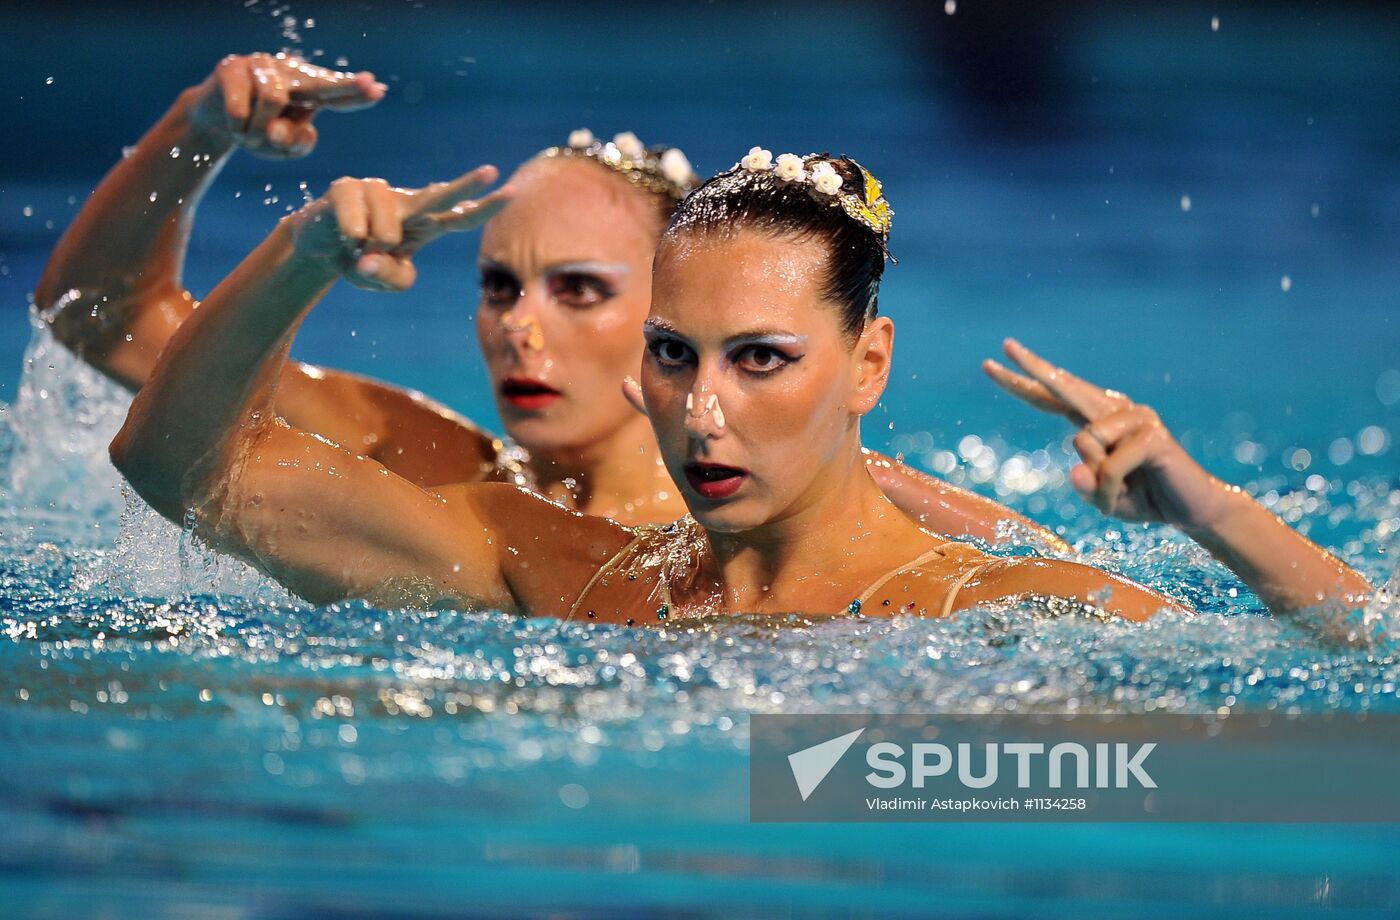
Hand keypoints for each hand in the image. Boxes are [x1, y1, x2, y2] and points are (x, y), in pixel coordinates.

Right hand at [192, 53, 385, 157]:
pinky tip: (234, 123)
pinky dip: (238, 126)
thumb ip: (297, 144)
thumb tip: (288, 129)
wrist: (213, 116)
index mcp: (310, 92)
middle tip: (369, 85)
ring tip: (249, 135)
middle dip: (346, 86)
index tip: (379, 90)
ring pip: (273, 101)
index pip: (337, 95)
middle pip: (321, 82)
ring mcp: (262, 65)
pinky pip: (241, 105)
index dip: (356, 94)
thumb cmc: (257, 130)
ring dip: (259, 130)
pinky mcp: (233, 66)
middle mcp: (291, 73)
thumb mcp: (281, 148)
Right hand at [288, 167, 511, 290]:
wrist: (321, 248)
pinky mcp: (347, 187)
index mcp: (426, 225)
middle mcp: (408, 205)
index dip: (483, 207)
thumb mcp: (381, 281)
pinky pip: (356, 219)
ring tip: (362, 247)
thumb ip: (391, 278)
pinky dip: (352, 235)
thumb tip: (372, 254)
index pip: (460, 216)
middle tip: (492, 171)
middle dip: (465, 185)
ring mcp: (378, 192)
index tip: (511, 191)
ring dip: (375, 245)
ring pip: (388, 225)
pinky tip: (347, 237)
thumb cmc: (361, 261)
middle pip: (440, 196)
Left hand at [983, 338, 1228, 529]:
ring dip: (1097, 485)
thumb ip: (1084, 486)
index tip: (993, 362)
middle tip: (1006, 344)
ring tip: (1120, 494)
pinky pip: (1109, 467)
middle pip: (1064, 386)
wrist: (1194, 510)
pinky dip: (1110, 492)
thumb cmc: (1145, 500)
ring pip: (1084, 444)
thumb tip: (1076, 469)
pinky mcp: (1152, 434)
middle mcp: (1115, 409)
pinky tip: (1129, 496)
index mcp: (1097, 419)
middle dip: (1033, 367)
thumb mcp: (1102, 498)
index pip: (1052, 397)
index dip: (1023, 381)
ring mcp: (1136, 417)